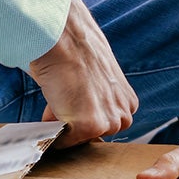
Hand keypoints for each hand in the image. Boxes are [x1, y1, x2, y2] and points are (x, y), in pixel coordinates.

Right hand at [29, 0, 137, 147]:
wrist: (65, 38)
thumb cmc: (75, 51)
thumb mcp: (96, 78)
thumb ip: (94, 99)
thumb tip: (74, 113)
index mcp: (127, 103)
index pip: (102, 126)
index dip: (81, 115)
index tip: (72, 99)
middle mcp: (123, 115)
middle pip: (92, 136)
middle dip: (73, 122)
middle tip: (62, 97)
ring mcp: (108, 122)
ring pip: (78, 139)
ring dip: (63, 124)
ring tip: (58, 96)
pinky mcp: (90, 125)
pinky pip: (63, 141)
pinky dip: (51, 129)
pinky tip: (53, 102)